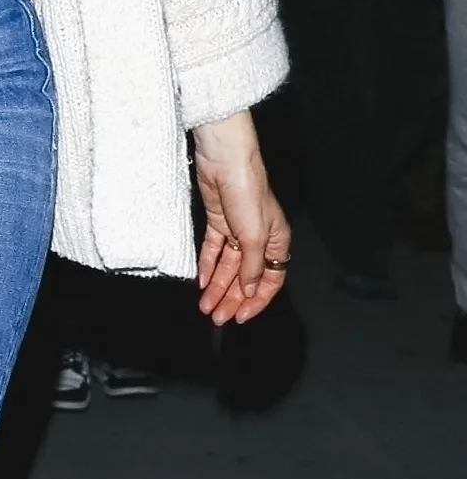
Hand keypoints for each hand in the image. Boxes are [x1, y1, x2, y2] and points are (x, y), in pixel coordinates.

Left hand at [190, 112, 289, 323]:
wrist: (225, 161)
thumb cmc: (248, 194)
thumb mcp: (254, 236)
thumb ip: (252, 266)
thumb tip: (249, 291)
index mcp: (277, 241)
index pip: (270, 279)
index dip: (257, 300)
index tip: (241, 317)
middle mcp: (258, 239)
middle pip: (246, 277)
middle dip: (232, 298)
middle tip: (217, 317)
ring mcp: (237, 230)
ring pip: (228, 267)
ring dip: (217, 287)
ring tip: (205, 306)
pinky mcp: (218, 222)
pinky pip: (213, 251)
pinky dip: (207, 266)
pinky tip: (201, 282)